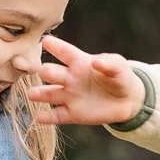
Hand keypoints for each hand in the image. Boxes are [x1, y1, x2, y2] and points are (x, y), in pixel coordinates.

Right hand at [28, 35, 146, 125]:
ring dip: (40, 94)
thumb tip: (96, 62)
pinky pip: (57, 115)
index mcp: (79, 62)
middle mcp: (70, 78)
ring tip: (31, 94)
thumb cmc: (120, 77)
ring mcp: (69, 96)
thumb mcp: (118, 66)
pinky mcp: (73, 114)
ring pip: (50, 94)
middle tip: (44, 71)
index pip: (65, 52)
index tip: (46, 41)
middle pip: (53, 73)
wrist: (128, 100)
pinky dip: (48, 117)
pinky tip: (39, 117)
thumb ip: (109, 64)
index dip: (56, 46)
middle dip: (47, 71)